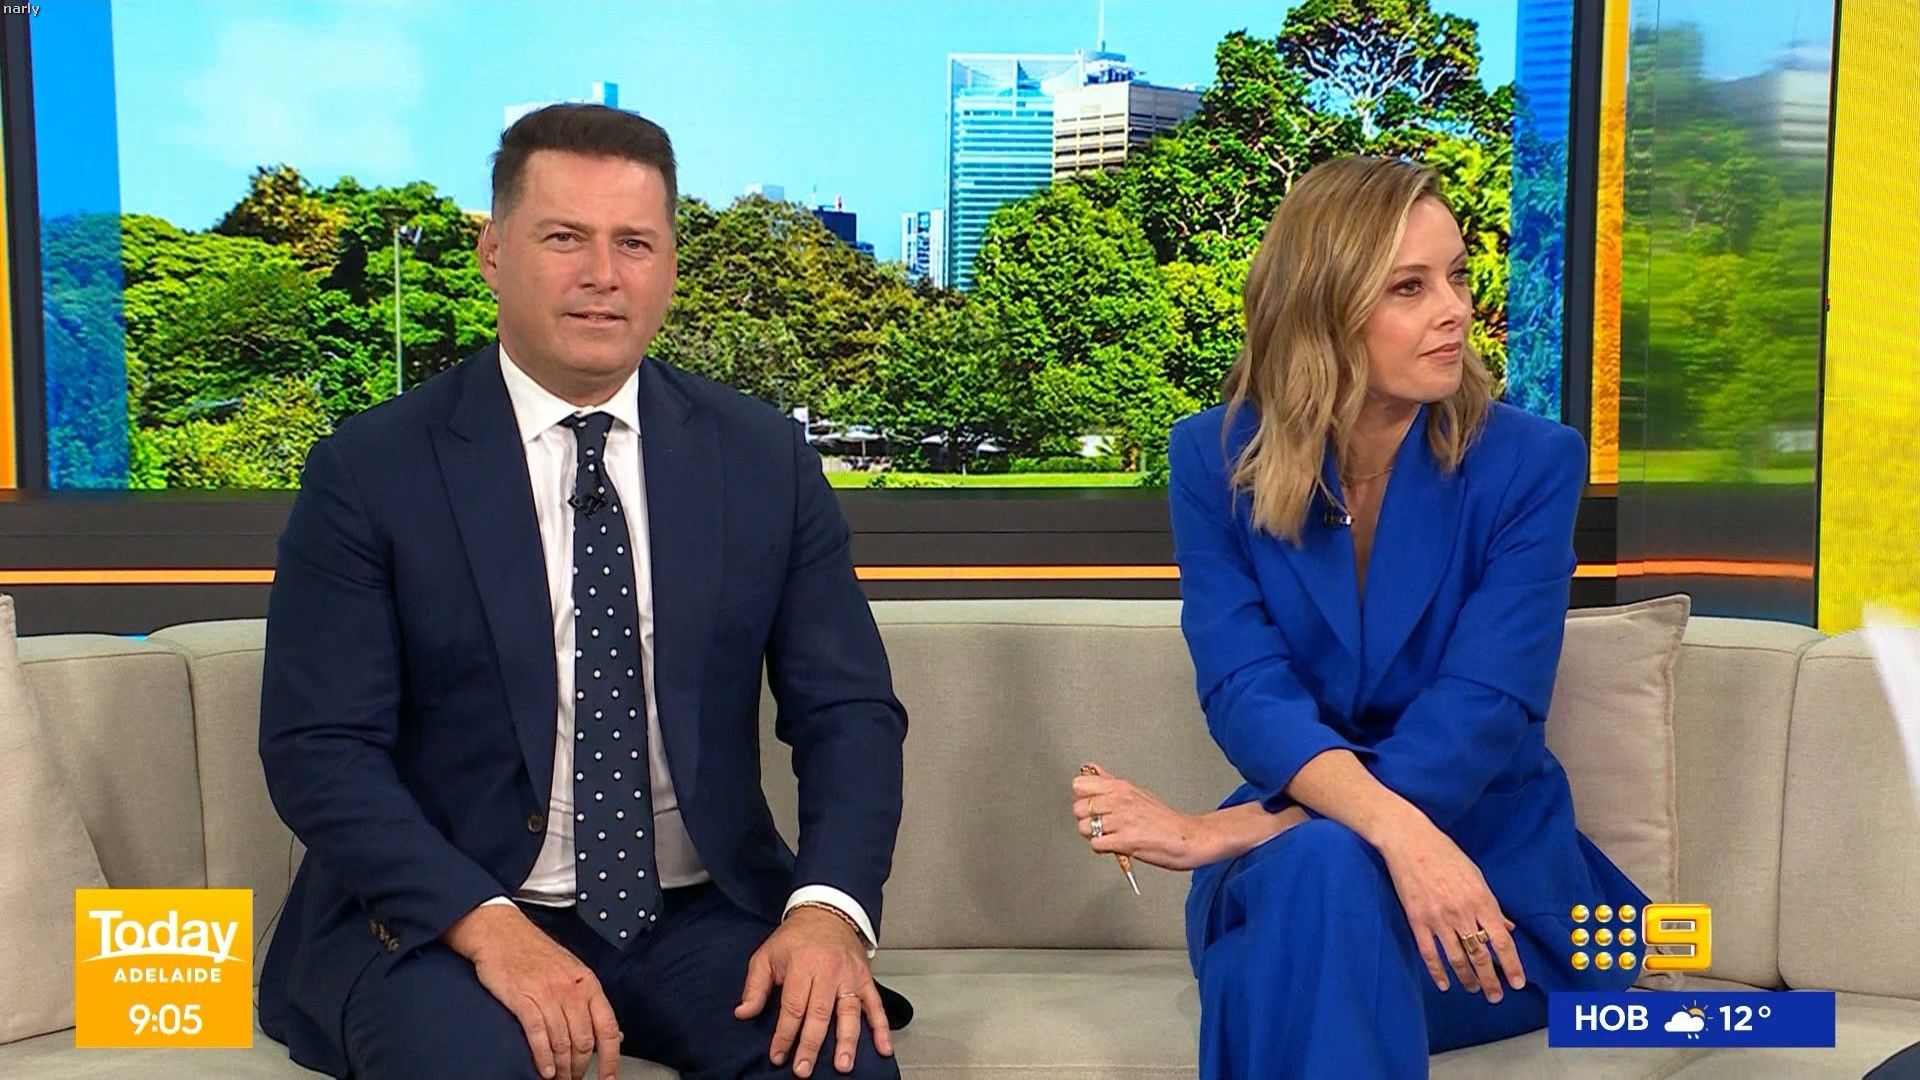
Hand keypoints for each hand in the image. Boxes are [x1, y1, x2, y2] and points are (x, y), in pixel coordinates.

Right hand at [442, 903, 620, 1079]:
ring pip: (562, 1043)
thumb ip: (591, 1004)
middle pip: (583, 1041)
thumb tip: (614, 1035)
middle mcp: (572, 989)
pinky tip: (543, 1071)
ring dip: (561, 1069)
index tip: (609, 1079)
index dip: (610, 1059)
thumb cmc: (535, 954)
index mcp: (588, 983)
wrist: (501, 933)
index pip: (607, 1028)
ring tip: (557, 1079)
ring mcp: (547, 993)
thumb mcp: (573, 972)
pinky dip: (542, 1058)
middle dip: (579, 1068)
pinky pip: (537, 1035)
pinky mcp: (522, 999)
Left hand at [735, 906, 891, 1076]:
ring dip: (847, 1041)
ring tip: (843, 1065)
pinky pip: (875, 1005)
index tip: (777, 1055)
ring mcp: (850, 976)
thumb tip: (742, 1014)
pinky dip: (882, 1027)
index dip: (784, 1034)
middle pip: (820, 1014)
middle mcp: (828, 972)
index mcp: (802, 966)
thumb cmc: (794, 939)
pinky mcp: (865, 979)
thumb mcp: (766, 955)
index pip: (793, 1007)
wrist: (827, 913)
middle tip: (803, 1070)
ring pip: (849, 1013)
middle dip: (811, 1045)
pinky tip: (883, 1048)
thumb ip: (755, 986)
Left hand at [1071, 763, 1215, 870]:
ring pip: (1083, 827)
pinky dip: (1101, 848)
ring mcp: (1121, 821)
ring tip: (1106, 836)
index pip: (1079, 784)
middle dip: (1084, 819)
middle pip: (1077, 808)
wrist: (1187, 838)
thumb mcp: (1136, 792)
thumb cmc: (1164, 819)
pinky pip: (1096, 844)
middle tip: (1098, 824)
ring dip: (1092, 835)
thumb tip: (1092, 770)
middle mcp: (1119, 801)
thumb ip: (1110, 782)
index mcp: (1120, 787)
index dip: (1080, 797)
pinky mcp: (1125, 841)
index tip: (1089, 804)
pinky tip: (1113, 845)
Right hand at [1374, 815, 1525, 1001]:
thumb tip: (1507, 928)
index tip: (1517, 982)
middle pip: (1481, 956)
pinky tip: (1444, 984)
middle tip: (1496, 996)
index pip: (1502, 941)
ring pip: (1457, 959)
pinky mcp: (1417, 920)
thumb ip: (1492, 906)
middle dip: (1491, 980)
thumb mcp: (1476, 876)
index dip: (1512, 965)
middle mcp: (1462, 913)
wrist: (1409, 841)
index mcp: (1481, 900)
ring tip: (1473, 990)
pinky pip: (1429, 953)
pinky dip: (1437, 972)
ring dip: (1467, 979)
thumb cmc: (1445, 854)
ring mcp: (1438, 918)